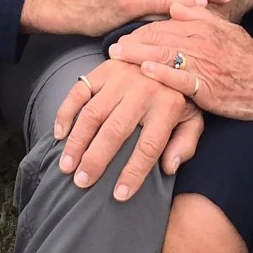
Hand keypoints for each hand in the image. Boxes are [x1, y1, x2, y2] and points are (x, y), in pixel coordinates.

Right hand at [53, 58, 202, 200]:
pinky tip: (59, 134)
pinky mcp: (104, 69)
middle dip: (96, 160)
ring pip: (93, 113)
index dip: (134, 173)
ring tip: (66, 167)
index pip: (149, 146)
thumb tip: (169, 167)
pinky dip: (65, 112)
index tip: (119, 195)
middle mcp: (144, 89)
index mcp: (168, 104)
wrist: (169, 57)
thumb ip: (186, 143)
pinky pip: (79, 90)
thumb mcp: (193, 118)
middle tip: (82, 182)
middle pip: (115, 130)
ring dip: (77, 142)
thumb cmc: (178, 97)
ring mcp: (122, 77)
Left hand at [109, 3, 252, 120]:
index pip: (166, 22)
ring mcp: (203, 63)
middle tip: (112, 44)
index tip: (125, 31)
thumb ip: (200, 16)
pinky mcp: (207, 86)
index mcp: (204, 26)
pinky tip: (145, 71)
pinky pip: (180, 78)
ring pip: (166, 54)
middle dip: (134, 39)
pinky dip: (162, 73)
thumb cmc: (246, 56)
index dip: (143, 26)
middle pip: (160, 36)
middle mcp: (201, 41)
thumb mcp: (226, 29)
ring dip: (139, 54)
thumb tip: (176, 4)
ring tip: (118, 54)